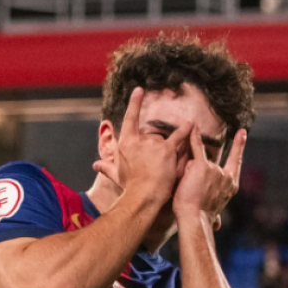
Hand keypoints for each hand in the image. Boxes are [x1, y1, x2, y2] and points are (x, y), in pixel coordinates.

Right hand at [91, 87, 189, 208]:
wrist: (142, 197)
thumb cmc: (129, 187)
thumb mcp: (115, 175)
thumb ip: (106, 167)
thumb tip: (95, 165)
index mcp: (126, 143)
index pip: (131, 118)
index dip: (135, 103)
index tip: (139, 90)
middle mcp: (139, 140)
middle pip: (151, 137)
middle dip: (154, 152)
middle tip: (152, 169)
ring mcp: (154, 143)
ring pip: (163, 142)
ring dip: (165, 153)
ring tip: (161, 169)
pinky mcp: (167, 150)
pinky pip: (179, 137)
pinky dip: (186, 130)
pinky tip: (191, 123)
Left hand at [174, 128, 245, 229]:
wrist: (194, 219)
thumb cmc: (201, 218)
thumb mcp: (214, 213)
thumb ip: (217, 214)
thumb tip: (218, 224)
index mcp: (231, 185)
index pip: (235, 162)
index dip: (239, 147)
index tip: (242, 133)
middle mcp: (225, 174)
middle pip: (209, 164)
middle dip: (198, 174)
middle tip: (194, 190)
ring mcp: (214, 169)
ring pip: (198, 162)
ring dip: (189, 173)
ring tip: (186, 190)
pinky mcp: (201, 166)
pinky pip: (196, 148)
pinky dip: (193, 137)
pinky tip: (192, 126)